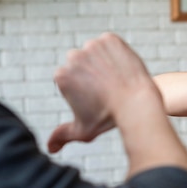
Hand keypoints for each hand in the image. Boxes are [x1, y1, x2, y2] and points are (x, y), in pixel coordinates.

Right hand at [47, 33, 159, 152]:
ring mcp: (92, 45)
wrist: (137, 102)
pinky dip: (116, 52)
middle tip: (107, 88)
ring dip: (103, 61)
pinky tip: (122, 68)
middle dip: (91, 73)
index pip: (71, 78)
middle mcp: (73, 57)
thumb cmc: (108, 118)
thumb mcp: (83, 131)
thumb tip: (50, 148)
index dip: (84, 89)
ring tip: (116, 78)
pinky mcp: (110, 38)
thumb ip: (62, 136)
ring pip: (96, 52)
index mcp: (61, 75)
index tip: (97, 97)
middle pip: (82, 63)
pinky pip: (110, 44)